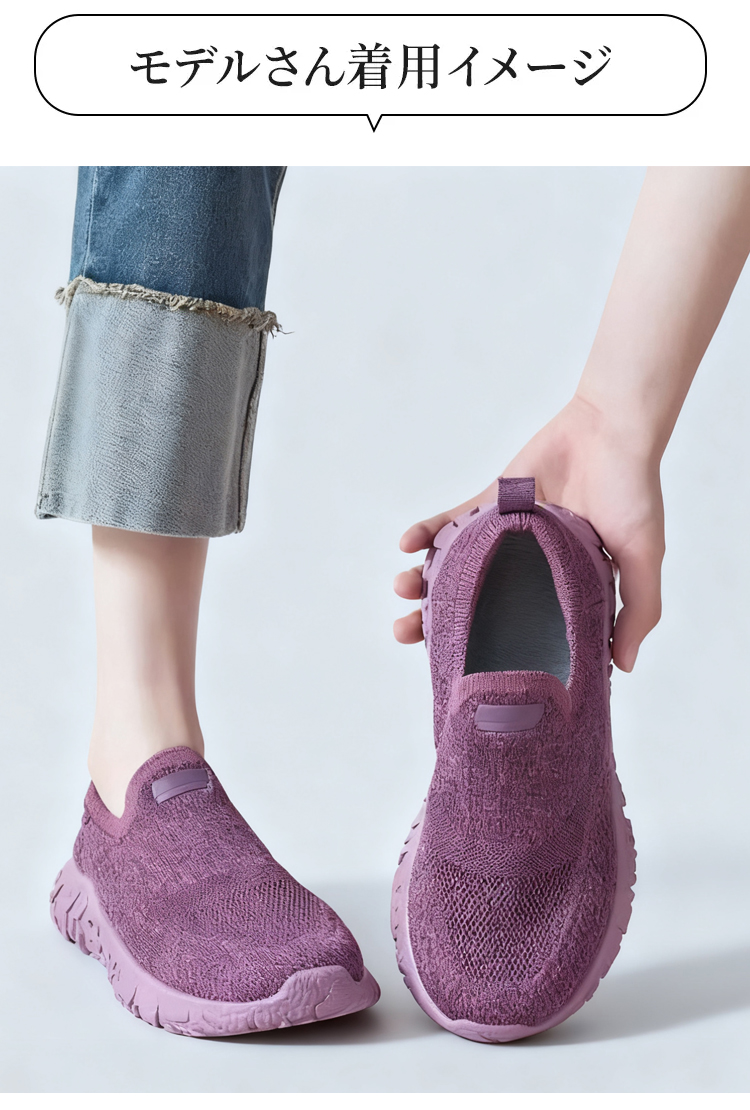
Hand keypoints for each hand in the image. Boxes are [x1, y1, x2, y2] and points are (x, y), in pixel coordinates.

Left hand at [393, 394, 663, 671]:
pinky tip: (405, 543)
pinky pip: (451, 521)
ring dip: (422, 578)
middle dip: (437, 621)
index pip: (518, 632)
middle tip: (406, 633)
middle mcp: (530, 568)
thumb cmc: (633, 491)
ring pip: (456, 566)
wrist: (612, 428)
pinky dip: (427, 531)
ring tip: (401, 589)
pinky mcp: (492, 502)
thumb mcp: (644, 556)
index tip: (459, 671)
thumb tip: (621, 669)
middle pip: (475, 604)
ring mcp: (506, 536)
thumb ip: (637, 610)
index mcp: (564, 589)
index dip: (488, 653)